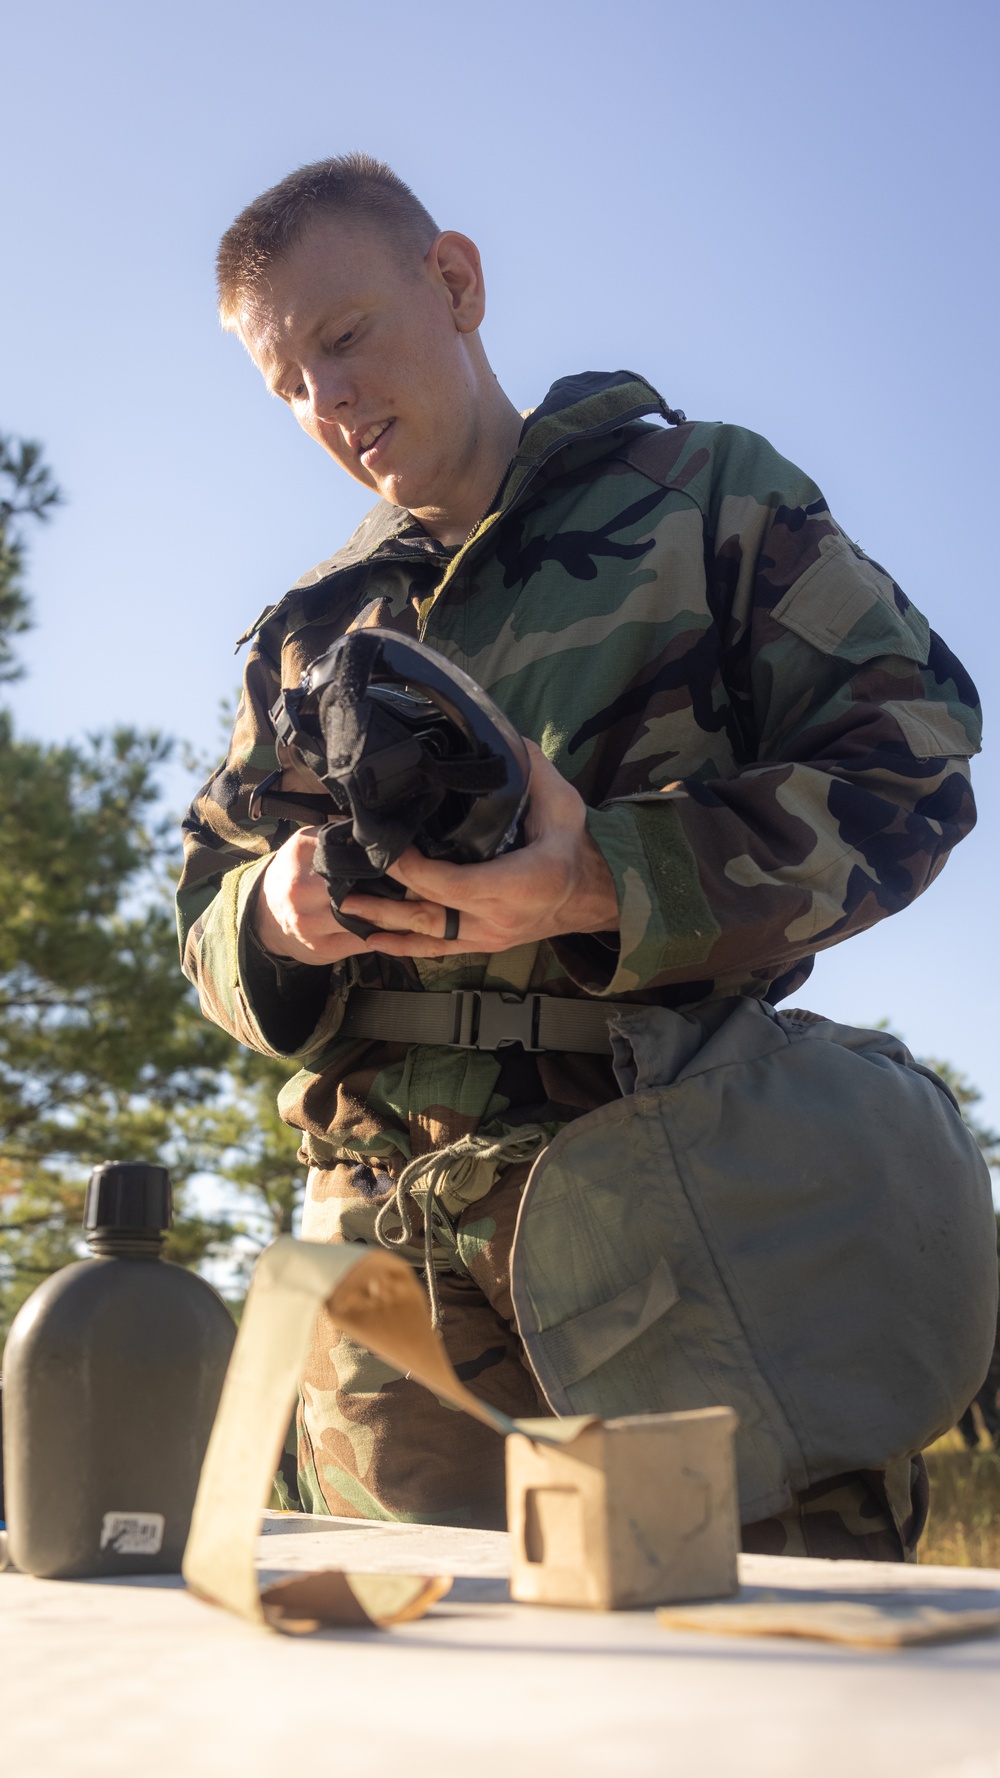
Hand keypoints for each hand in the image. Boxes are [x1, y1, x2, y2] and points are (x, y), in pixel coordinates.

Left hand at [341, 740, 618, 958]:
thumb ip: (532, 772)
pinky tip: (375, 940)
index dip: (413, 868)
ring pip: (430, 934)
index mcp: (519, 883)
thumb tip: (502, 735)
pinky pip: (440, 949)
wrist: (595, 896)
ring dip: (387, 922)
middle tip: (346, 878)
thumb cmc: (576, 848)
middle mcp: (499, 916)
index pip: (453, 882)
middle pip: (431, 910)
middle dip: (387, 894)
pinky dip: (406, 946)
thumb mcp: (564, 804)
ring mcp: (490, 935)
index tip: (385, 844)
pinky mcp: (484, 943)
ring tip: (348, 906)